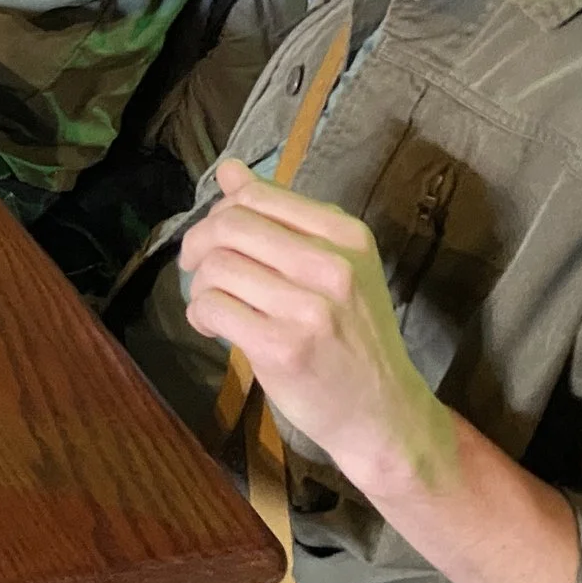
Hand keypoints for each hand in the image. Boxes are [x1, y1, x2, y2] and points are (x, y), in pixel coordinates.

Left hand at [180, 160, 446, 496]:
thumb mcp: (333, 265)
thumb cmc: (351, 334)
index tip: (218, 238)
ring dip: (200, 285)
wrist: (383, 412)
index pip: (257, 196)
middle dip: (199, 243)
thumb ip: (281, 218)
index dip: (222, 211)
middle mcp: (332, 266)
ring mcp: (309, 309)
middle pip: (229, 224)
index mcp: (347, 236)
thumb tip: (229, 170)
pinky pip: (212, 307)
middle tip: (198, 267)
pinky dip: (200, 314)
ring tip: (214, 304)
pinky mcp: (282, 347)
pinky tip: (214, 327)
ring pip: (216, 266)